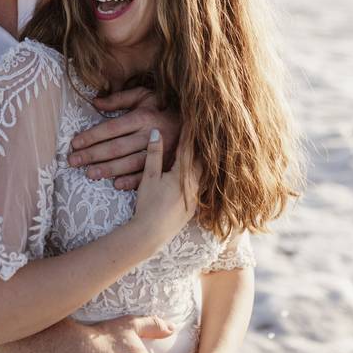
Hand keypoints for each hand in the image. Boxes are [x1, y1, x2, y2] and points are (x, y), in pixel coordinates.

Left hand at [68, 87, 180, 189]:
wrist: (193, 121)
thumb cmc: (163, 106)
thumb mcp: (143, 96)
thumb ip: (119, 99)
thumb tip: (95, 102)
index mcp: (143, 117)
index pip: (112, 128)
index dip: (92, 136)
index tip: (75, 143)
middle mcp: (150, 135)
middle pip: (117, 147)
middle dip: (93, 155)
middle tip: (73, 161)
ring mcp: (160, 152)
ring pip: (129, 163)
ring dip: (108, 169)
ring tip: (89, 174)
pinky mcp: (167, 165)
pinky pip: (148, 175)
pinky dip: (132, 182)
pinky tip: (116, 184)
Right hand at [130, 131, 198, 247]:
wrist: (151, 233)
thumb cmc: (148, 204)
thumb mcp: (149, 177)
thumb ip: (154, 154)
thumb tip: (156, 132)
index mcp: (183, 174)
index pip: (188, 148)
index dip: (189, 132)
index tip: (192, 118)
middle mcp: (194, 184)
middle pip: (201, 160)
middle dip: (200, 145)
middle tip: (203, 131)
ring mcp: (196, 197)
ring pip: (203, 173)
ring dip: (201, 161)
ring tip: (203, 149)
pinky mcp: (193, 207)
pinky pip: (200, 186)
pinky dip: (199, 175)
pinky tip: (197, 173)